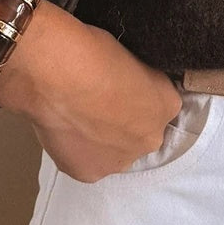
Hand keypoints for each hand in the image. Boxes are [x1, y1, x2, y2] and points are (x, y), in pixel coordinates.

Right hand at [0, 0, 185, 181]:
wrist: (56, 72)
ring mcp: (120, 160)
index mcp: (168, 105)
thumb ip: (136, 81)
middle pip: (139, 133)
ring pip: (113, 152)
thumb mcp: (131, 56)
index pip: (158, 104)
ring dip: (101, 141)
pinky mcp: (89, 173)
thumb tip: (125, 86)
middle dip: (123, 123)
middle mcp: (151, 139)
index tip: (118, 88)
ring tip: (76, 118)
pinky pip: (85, 162)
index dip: (137, 96)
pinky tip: (64, 129)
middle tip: (97, 105)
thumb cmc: (93, 50)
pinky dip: (76, 150)